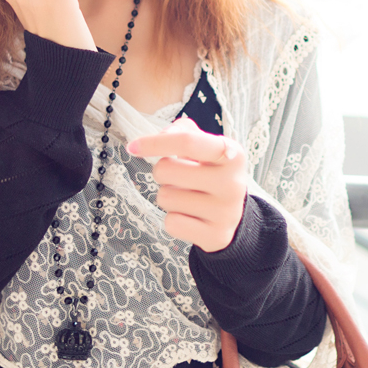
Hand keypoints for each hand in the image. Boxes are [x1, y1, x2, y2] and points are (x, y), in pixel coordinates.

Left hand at [125, 116, 247, 252]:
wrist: (234, 216)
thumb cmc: (211, 174)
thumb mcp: (206, 147)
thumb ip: (184, 132)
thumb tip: (162, 137)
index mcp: (232, 154)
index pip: (187, 142)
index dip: (155, 142)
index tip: (132, 147)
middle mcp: (232, 183)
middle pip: (165, 170)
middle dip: (162, 172)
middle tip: (178, 178)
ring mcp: (225, 212)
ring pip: (165, 198)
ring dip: (169, 196)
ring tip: (188, 197)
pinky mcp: (216, 236)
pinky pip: (171, 223)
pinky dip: (174, 219)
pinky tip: (191, 217)